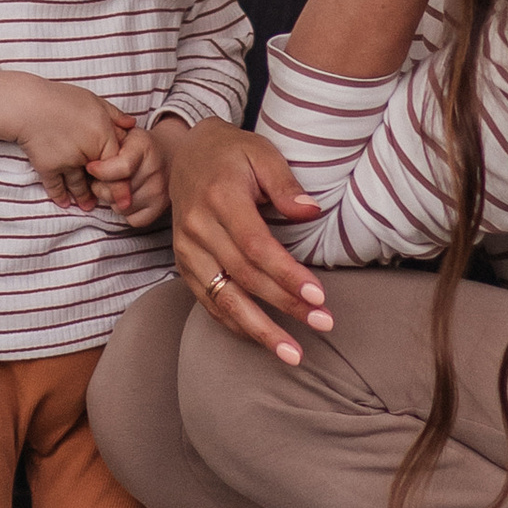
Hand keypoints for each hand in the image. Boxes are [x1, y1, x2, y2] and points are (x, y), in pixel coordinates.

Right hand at [0, 70, 133, 213]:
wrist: (27, 104)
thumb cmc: (61, 98)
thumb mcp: (94, 100)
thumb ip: (114, 115)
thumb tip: (132, 124)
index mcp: (103, 137)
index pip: (120, 165)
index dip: (123, 184)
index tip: (126, 201)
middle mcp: (88, 154)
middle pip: (100, 179)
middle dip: (104, 193)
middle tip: (112, 206)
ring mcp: (67, 163)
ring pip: (78, 186)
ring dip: (83, 198)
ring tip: (87, 206)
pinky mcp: (48, 168)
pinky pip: (56, 187)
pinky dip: (60, 196)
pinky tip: (64, 203)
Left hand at [84, 120, 168, 228]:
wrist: (168, 152)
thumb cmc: (137, 144)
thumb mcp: (122, 132)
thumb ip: (106, 140)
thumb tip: (90, 164)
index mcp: (144, 147)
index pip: (123, 168)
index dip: (101, 171)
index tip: (90, 168)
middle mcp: (155, 170)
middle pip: (117, 191)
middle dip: (101, 186)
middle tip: (102, 178)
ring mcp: (160, 191)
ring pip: (121, 208)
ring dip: (113, 200)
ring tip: (116, 186)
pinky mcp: (161, 207)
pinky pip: (133, 220)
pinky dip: (126, 212)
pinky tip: (127, 197)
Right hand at [155, 116, 333, 366]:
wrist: (187, 155)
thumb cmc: (232, 154)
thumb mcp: (262, 154)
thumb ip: (286, 184)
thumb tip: (311, 211)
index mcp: (219, 197)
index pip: (256, 246)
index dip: (287, 274)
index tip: (318, 296)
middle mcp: (197, 228)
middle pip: (245, 277)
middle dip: (286, 305)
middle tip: (323, 323)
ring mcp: (187, 250)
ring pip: (224, 298)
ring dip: (260, 330)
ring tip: (293, 354)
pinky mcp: (184, 265)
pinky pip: (209, 303)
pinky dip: (236, 325)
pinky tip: (263, 340)